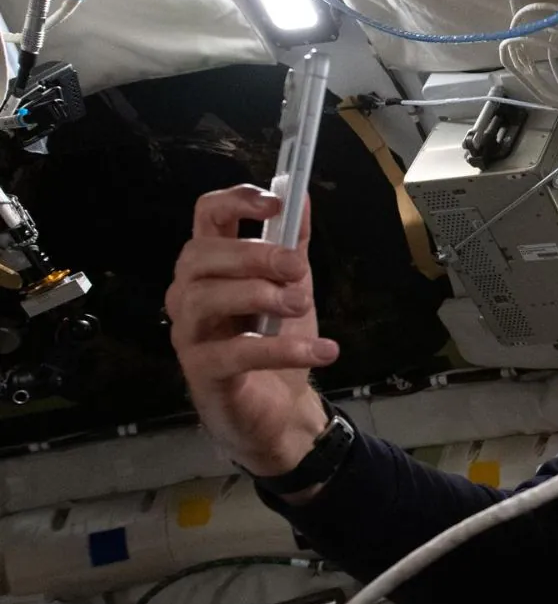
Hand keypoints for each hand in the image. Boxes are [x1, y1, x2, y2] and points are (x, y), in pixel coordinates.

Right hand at [167, 186, 338, 488]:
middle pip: (201, 255)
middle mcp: (189, 294)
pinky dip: (282, 350)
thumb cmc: (277, 341)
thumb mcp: (293, 286)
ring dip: (260, 295)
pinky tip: (322, 351)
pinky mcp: (203, 372)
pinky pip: (235, 353)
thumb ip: (294, 243)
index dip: (236, 201)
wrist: (282, 410)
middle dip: (254, 254)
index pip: (206, 216)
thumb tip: (301, 194)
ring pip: (205, 298)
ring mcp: (190, 333)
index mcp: (212, 265)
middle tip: (297, 269)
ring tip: (301, 305)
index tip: (276, 204)